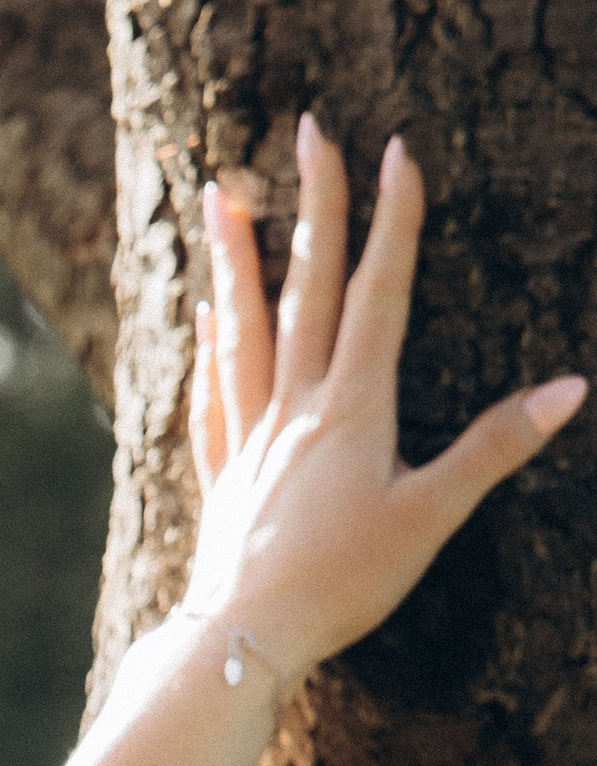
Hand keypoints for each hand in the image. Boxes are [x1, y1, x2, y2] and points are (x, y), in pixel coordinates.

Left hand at [187, 115, 584, 688]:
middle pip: (307, 288)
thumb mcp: (433, 517)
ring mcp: (252, 435)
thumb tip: (571, 388)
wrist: (245, 637)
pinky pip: (215, 391)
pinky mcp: (224, 473)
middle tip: (308, 128)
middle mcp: (297, 407)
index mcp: (353, 409)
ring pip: (245, 326)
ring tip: (227, 193)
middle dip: (315, 204)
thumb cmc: (343, 583)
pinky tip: (204, 313)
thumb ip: (496, 448)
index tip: (398, 148)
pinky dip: (211, 345)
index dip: (394, 220)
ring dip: (240, 256)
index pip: (380, 294)